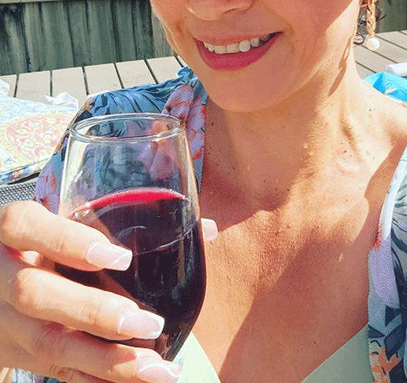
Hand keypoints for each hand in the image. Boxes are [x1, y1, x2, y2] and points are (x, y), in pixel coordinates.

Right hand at [0, 201, 216, 382]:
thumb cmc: (46, 242)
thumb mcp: (65, 222)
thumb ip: (123, 219)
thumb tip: (206, 229)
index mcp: (13, 231)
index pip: (25, 225)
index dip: (70, 241)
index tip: (120, 257)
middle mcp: (3, 274)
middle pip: (34, 293)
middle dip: (93, 311)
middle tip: (147, 323)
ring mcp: (6, 318)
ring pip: (45, 343)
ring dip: (104, 360)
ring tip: (155, 367)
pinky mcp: (17, 352)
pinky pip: (54, 371)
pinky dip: (96, 380)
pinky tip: (138, 382)